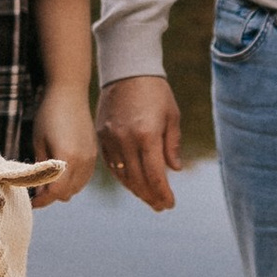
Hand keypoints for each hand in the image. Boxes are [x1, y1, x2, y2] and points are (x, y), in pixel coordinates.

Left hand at [30, 80, 96, 202]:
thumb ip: (39, 169)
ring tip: (46, 181)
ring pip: (76, 188)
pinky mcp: (94, 153)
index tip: (30, 202)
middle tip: (35, 190)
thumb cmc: (49, 114)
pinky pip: (84, 178)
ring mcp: (91, 159)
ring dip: (62, 189)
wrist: (70, 92)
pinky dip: (73, 181)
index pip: (55, 193)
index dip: (41, 201)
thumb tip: (37, 190)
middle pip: (66, 193)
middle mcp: (83, 162)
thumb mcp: (39, 142)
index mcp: (67, 160)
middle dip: (50, 196)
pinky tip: (61, 173)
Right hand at [96, 72, 181, 212]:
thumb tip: (174, 170)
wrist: (127, 70)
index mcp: (147, 135)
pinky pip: (111, 164)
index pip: (155, 175)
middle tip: (160, 206)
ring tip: (148, 198)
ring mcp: (111, 139)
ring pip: (122, 175)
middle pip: (137, 180)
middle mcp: (126, 140)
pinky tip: (132, 182)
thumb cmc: (155, 91)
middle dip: (150, 196)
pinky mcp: (101, 136)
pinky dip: (122, 176)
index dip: (163, 193)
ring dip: (136, 190)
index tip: (170, 204)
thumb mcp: (171, 116)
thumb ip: (172, 145)